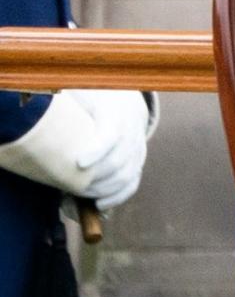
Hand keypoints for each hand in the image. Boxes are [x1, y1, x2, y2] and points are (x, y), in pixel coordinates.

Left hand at [63, 90, 150, 209]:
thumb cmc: (92, 96)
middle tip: (74, 186)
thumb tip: (35, 102)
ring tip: (84, 196)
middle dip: (97, 178)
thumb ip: (63, 98)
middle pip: (119, 160)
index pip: (113, 133)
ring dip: (106, 190)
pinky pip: (133, 181)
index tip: (79, 163)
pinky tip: (100, 205)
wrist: (122, 98)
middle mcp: (132, 130)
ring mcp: (137, 146)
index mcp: (117, 111)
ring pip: (128, 174)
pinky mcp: (138, 158)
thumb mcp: (81, 91)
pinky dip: (118, 196)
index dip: (98, 150)